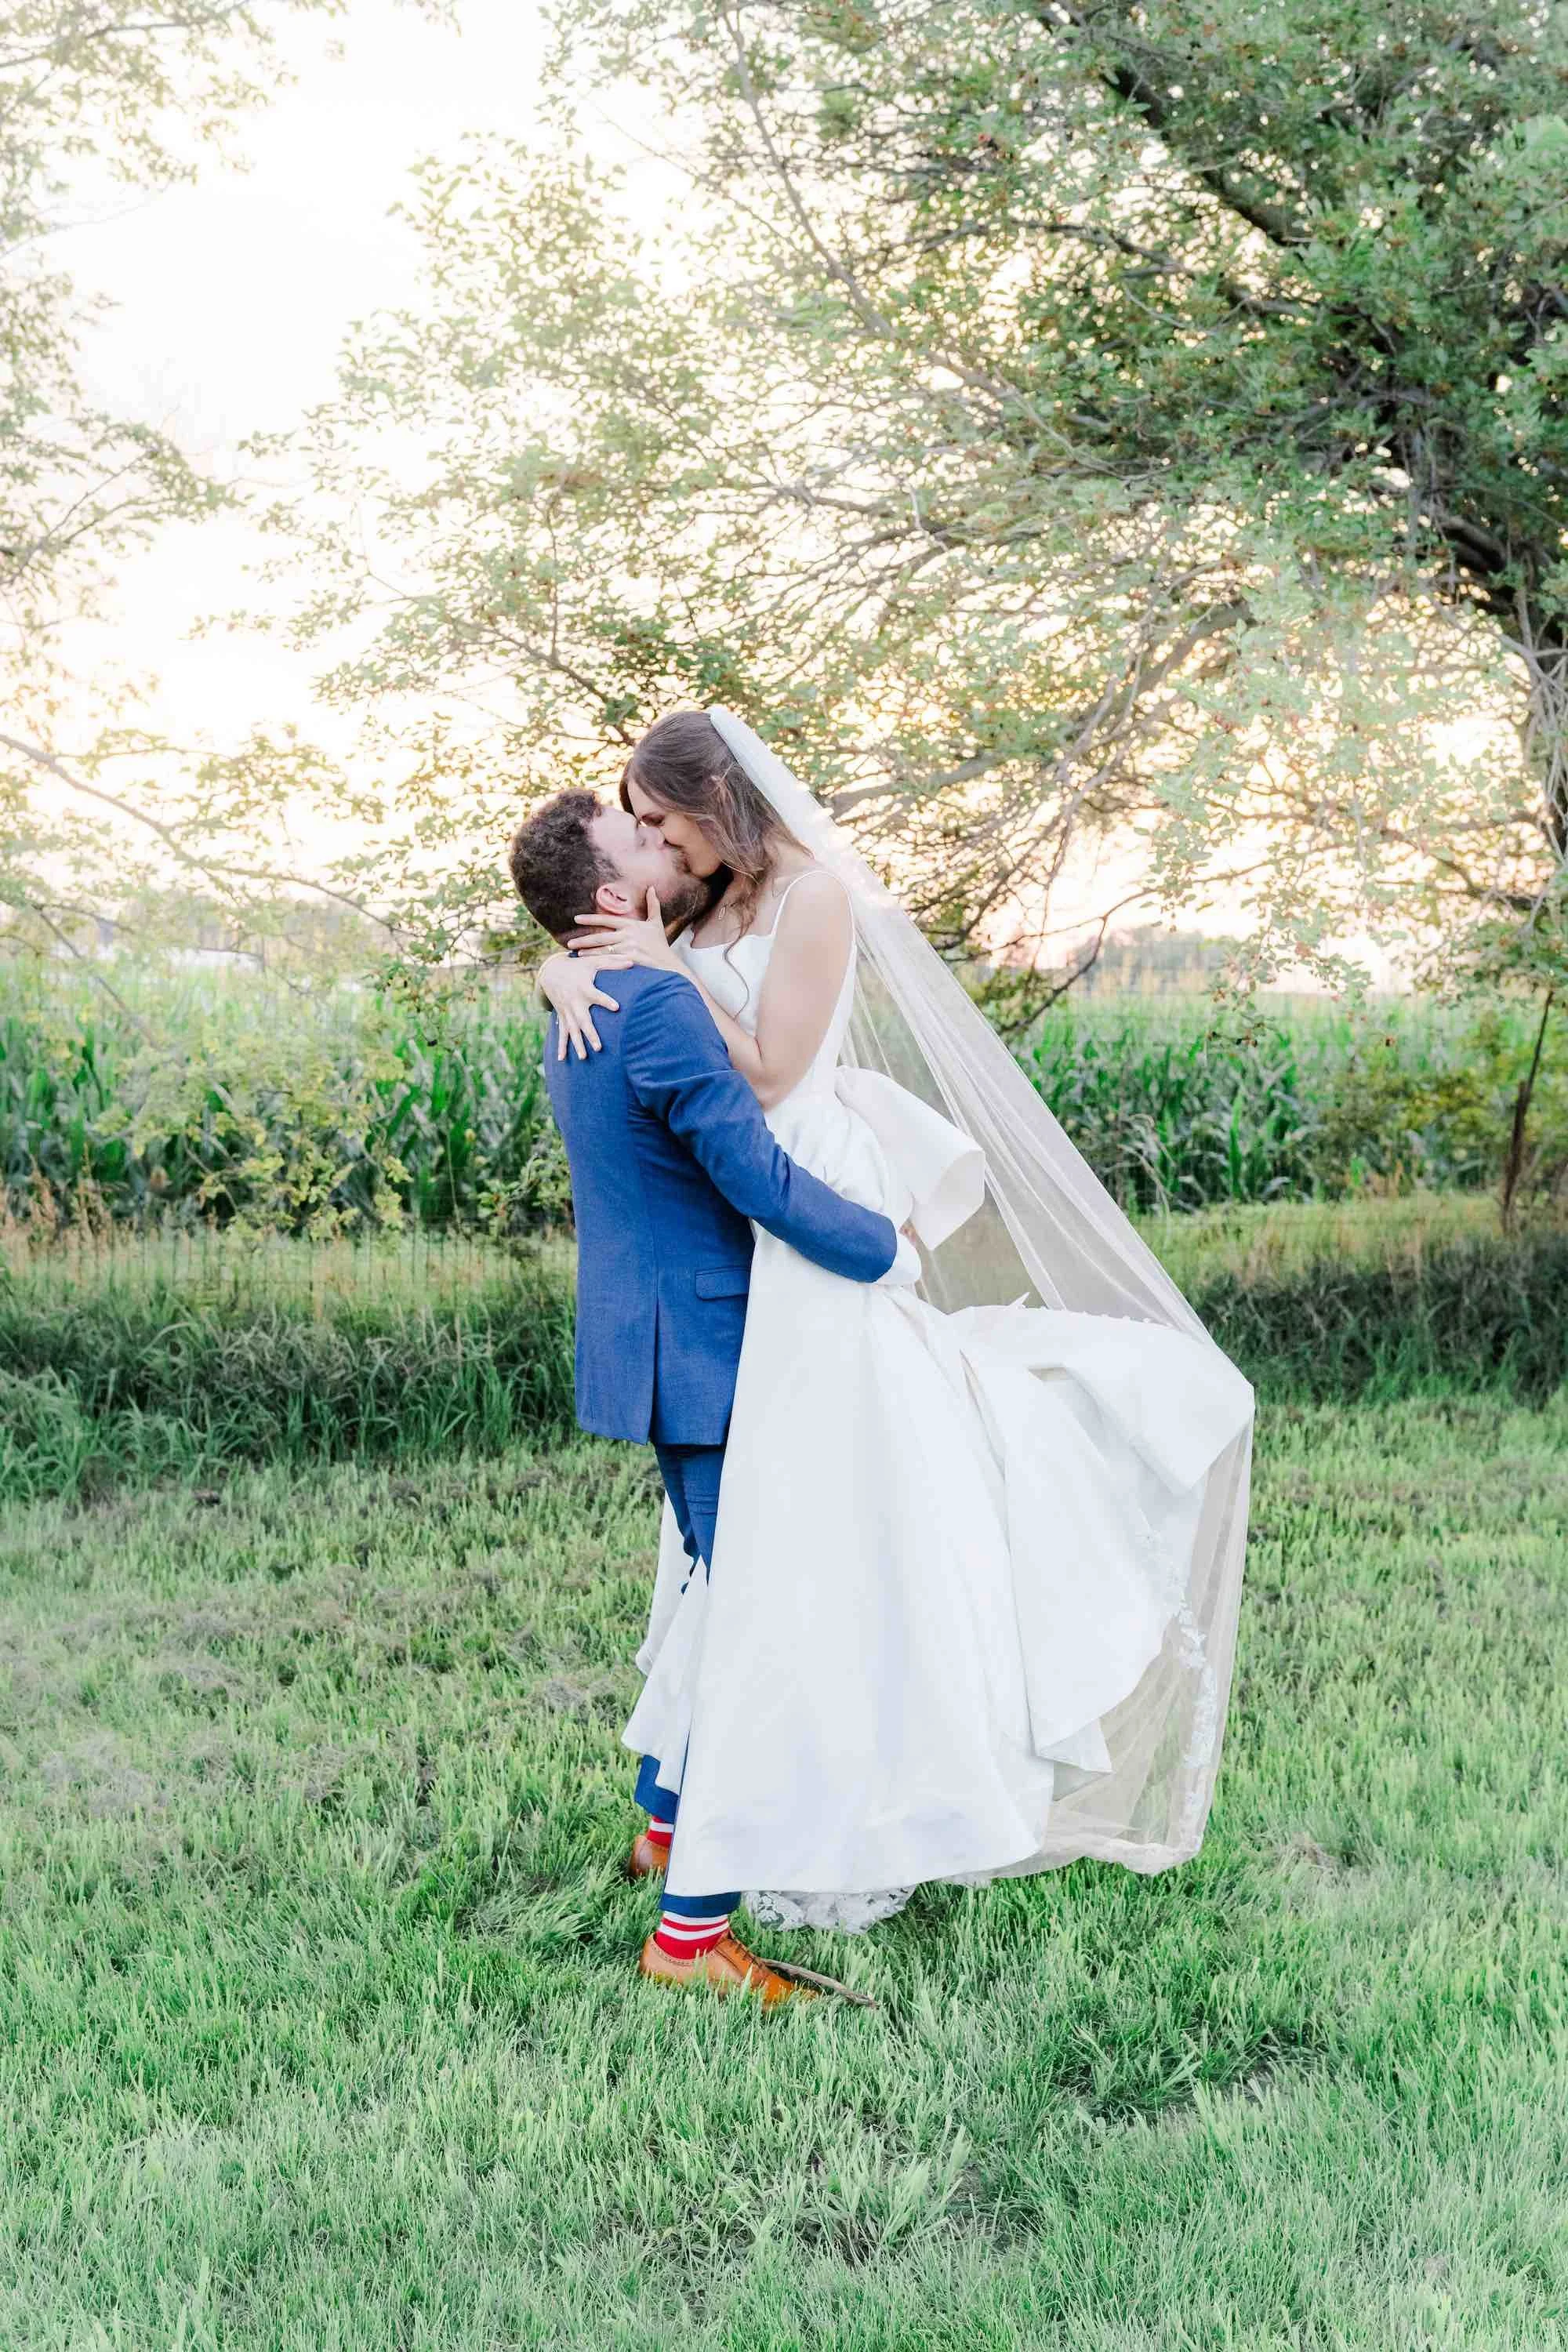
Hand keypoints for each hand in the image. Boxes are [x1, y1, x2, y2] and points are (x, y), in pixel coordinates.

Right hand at [538, 949, 631, 1061]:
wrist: (551, 972)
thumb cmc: (577, 967)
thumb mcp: (592, 961)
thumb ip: (612, 962)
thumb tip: (632, 961)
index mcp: (584, 988)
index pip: (597, 995)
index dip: (606, 1001)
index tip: (617, 1007)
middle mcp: (574, 1002)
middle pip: (583, 1020)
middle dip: (590, 1034)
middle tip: (599, 1047)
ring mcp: (567, 1011)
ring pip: (572, 1030)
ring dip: (577, 1044)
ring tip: (583, 1057)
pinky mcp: (562, 1017)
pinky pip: (561, 1033)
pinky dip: (561, 1046)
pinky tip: (562, 1059)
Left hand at [565, 891, 684, 974]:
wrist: (669, 964)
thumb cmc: (660, 945)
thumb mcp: (656, 923)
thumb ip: (653, 905)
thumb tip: (651, 888)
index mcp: (631, 925)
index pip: (607, 920)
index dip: (591, 919)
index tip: (577, 919)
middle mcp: (628, 936)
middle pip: (601, 937)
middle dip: (584, 939)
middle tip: (569, 942)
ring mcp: (629, 948)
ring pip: (603, 949)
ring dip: (588, 951)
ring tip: (575, 953)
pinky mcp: (630, 960)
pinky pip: (610, 960)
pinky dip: (597, 961)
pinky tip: (587, 963)